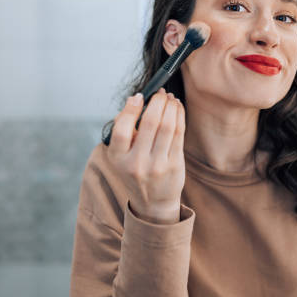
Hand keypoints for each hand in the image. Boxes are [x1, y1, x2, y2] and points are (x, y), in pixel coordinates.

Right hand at [106, 88, 185, 223]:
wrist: (153, 203)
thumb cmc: (136, 172)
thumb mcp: (120, 157)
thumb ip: (123, 132)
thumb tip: (135, 100)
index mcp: (118, 159)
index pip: (121, 129)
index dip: (130, 108)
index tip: (139, 96)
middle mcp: (136, 163)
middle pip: (149, 123)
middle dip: (157, 102)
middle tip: (160, 93)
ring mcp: (157, 165)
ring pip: (167, 126)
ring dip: (170, 106)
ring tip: (170, 98)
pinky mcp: (174, 165)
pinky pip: (178, 134)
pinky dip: (179, 116)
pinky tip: (177, 108)